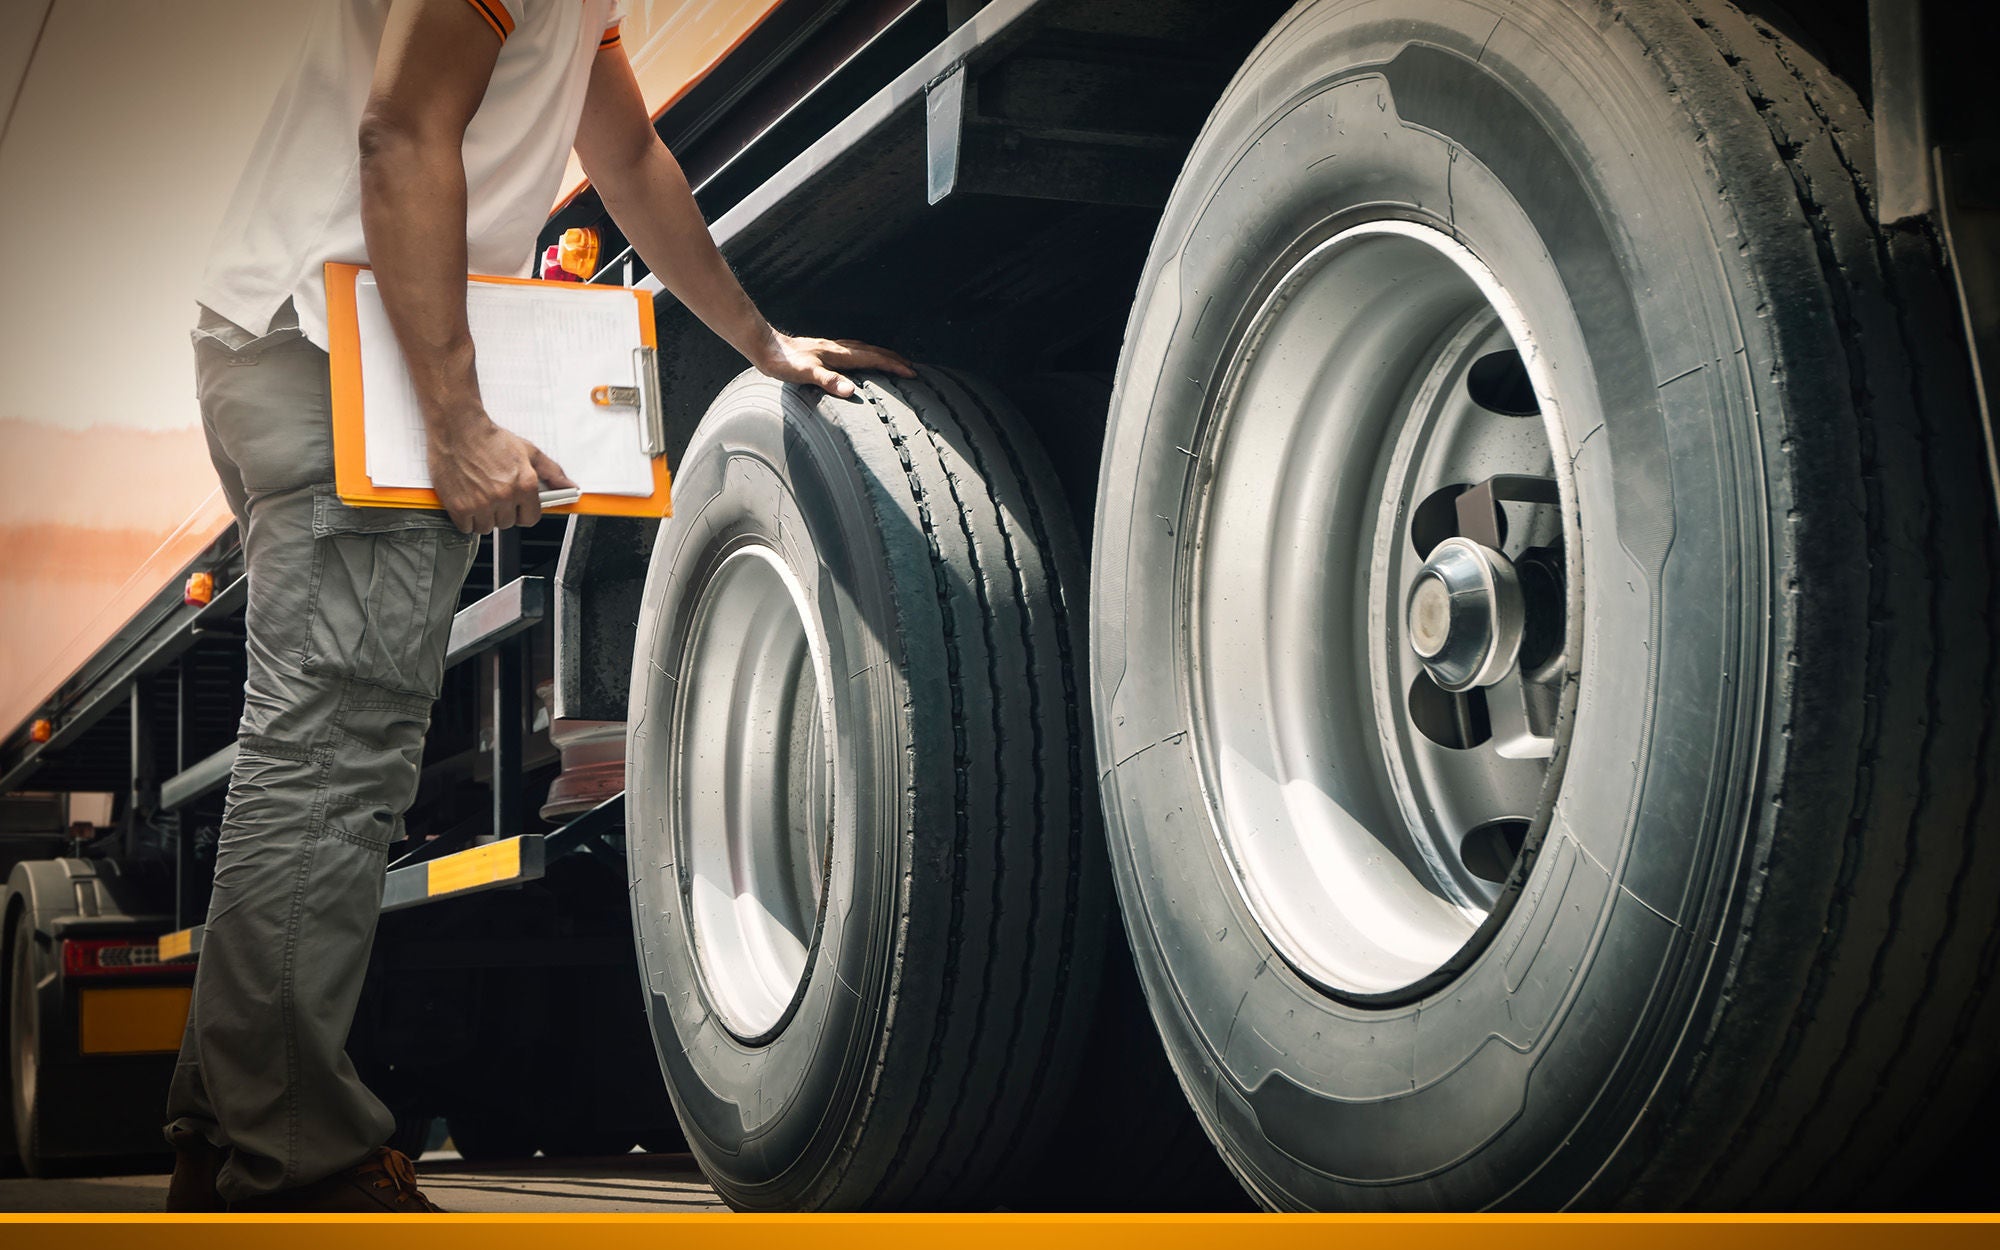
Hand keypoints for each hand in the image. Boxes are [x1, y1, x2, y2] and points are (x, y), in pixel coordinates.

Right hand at [427, 416, 575, 534]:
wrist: (458, 428)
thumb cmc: (491, 439)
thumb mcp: (528, 451)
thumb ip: (552, 472)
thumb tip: (571, 487)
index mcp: (525, 485)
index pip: (530, 519)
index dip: (522, 513)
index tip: (516, 507)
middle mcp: (505, 496)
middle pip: (507, 523)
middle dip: (501, 512)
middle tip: (492, 493)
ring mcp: (481, 503)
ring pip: (486, 528)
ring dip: (483, 517)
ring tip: (478, 495)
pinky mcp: (459, 507)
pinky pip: (466, 528)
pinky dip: (465, 519)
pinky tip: (465, 500)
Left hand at [757, 331, 916, 397]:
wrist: (765, 347)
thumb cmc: (783, 363)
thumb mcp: (806, 374)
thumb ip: (829, 381)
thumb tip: (852, 391)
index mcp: (839, 355)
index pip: (873, 359)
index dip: (893, 366)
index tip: (911, 372)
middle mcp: (838, 349)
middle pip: (873, 351)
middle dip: (894, 359)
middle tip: (911, 367)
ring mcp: (831, 348)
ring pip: (864, 349)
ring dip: (881, 355)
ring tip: (893, 361)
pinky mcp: (823, 350)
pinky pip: (853, 350)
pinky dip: (866, 354)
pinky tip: (860, 358)